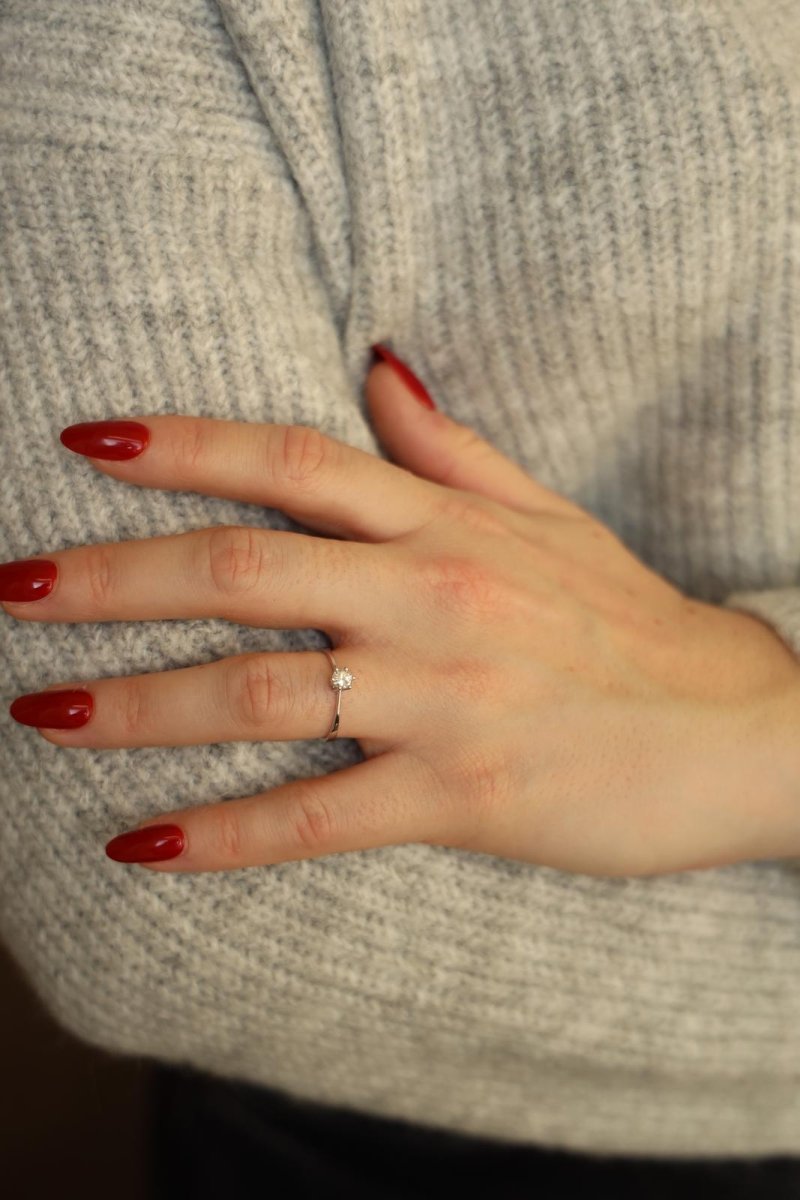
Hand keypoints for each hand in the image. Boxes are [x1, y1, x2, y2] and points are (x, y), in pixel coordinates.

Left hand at [3, 345, 799, 876]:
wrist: (739, 728)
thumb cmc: (631, 623)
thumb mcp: (548, 515)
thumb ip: (448, 448)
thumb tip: (372, 368)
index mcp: (444, 523)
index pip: (288, 461)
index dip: (178, 444)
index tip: (83, 440)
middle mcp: (432, 594)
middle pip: (240, 568)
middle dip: (108, 577)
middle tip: (12, 587)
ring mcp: (444, 698)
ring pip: (259, 694)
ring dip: (134, 704)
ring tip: (38, 713)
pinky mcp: (461, 798)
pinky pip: (317, 817)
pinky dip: (221, 834)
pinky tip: (138, 846)